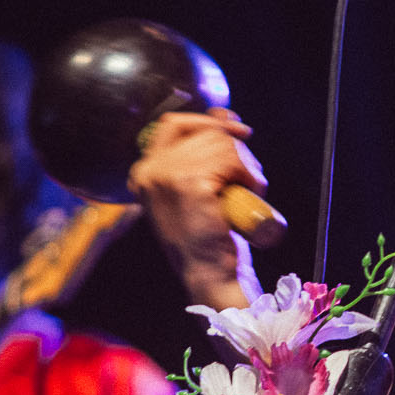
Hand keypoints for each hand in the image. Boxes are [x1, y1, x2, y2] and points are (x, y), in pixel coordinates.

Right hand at [130, 108, 264, 309]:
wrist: (210, 275)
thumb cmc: (209, 236)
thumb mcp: (198, 189)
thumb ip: (202, 157)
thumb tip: (226, 118)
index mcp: (145, 172)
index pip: (174, 123)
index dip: (209, 122)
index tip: (237, 130)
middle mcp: (149, 171)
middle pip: (205, 132)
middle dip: (236, 149)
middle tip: (249, 178)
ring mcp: (166, 176)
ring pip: (221, 144)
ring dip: (246, 165)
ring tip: (248, 192)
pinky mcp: (189, 184)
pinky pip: (230, 159)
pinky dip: (249, 173)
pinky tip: (250, 192)